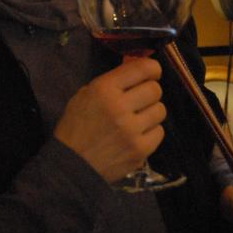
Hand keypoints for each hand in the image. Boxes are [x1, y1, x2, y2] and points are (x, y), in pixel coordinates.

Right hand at [53, 57, 165, 183]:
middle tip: (141, 98)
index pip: (143, 69)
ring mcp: (132, 130)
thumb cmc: (76, 127)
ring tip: (138, 118)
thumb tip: (136, 66)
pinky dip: (151, 131)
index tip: (152, 72)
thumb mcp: (85, 95)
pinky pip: (159, 132)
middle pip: (155, 89)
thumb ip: (112, 81)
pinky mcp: (140, 150)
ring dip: (151, 112)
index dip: (153, 68)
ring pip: (160, 110)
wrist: (72, 166)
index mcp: (105, 89)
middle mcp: (120, 107)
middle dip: (150, 91)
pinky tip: (137, 134)